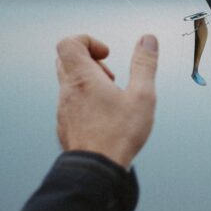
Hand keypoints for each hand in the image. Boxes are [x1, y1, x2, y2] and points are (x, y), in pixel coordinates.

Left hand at [55, 34, 158, 168]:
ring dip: (89, 83)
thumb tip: (147, 40)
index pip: (69, 43)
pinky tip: (104, 118)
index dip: (88, 41)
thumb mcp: (142, 96)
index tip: (107, 54)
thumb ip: (144, 64)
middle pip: (67, 60)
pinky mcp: (65, 126)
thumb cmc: (118, 135)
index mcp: (82, 78)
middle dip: (90, 61)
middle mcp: (68, 91)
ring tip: (111, 98)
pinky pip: (70, 104)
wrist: (95, 170)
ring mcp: (63, 109)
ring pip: (69, 84)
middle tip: (110, 76)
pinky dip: (85, 102)